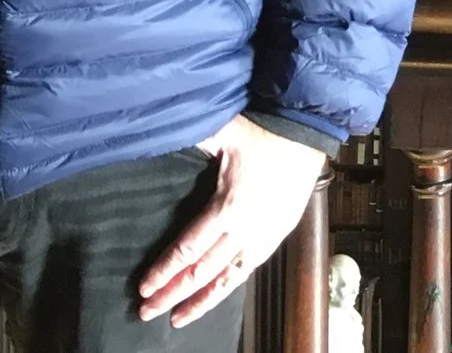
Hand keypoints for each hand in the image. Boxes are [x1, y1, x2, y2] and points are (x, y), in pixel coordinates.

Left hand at [138, 116, 326, 326]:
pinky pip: (246, 270)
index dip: (164, 270)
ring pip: (226, 279)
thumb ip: (195, 139)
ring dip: (199, 301)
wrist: (308, 136)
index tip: (144, 288)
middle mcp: (243, 230)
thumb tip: (162, 133)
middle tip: (146, 311)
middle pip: (201, 271)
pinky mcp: (276, 236)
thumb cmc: (264, 133)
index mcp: (227, 207)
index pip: (188, 249)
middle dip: (172, 293)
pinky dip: (227, 288)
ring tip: (177, 319)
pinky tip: (212, 298)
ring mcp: (261, 237)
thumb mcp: (225, 132)